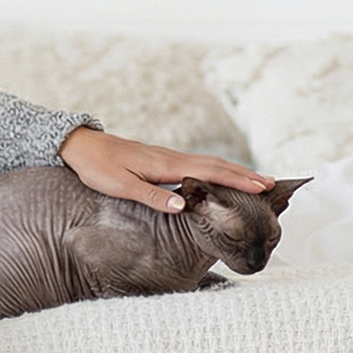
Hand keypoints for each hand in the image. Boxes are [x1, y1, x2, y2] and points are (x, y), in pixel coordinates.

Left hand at [57, 126, 272, 214]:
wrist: (81, 147)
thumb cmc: (98, 168)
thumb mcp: (122, 186)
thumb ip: (153, 197)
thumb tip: (184, 206)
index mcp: (167, 166)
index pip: (212, 173)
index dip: (238, 181)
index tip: (262, 187)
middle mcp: (172, 159)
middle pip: (217, 166)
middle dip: (245, 175)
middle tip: (271, 184)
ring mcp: (168, 158)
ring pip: (209, 164)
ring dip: (234, 172)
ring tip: (254, 180)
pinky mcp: (161, 161)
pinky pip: (197, 165)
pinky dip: (216, 171)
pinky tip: (219, 177)